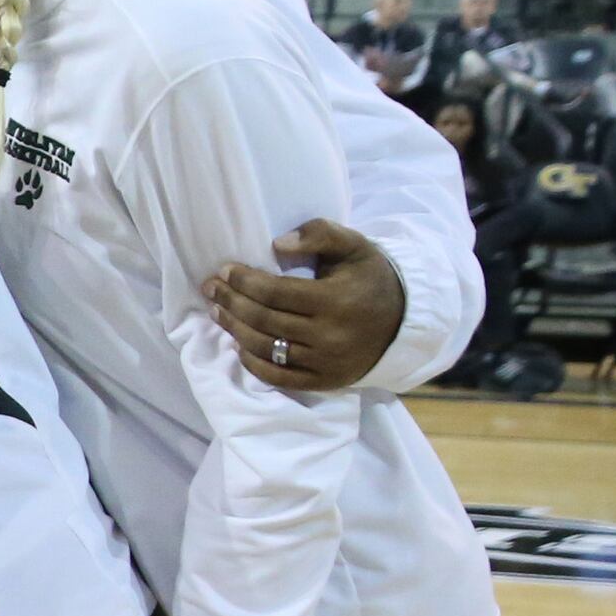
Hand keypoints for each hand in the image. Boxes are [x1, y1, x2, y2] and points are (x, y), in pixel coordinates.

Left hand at [204, 219, 403, 391]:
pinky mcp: (324, 381)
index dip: (244, 281)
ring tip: (217, 312)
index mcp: (336, 300)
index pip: (275, 292)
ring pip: (266, 348)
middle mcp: (329, 335)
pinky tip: (239, 345)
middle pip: (264, 320)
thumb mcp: (354, 246)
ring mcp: (325, 362)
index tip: (224, 270)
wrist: (404, 321)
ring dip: (234, 329)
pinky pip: (278, 377)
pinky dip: (253, 363)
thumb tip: (277, 244)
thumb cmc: (371, 278)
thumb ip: (320, 234)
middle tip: (211, 289)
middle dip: (231, 302)